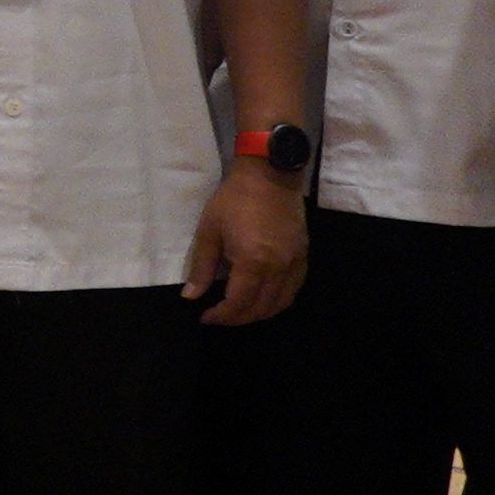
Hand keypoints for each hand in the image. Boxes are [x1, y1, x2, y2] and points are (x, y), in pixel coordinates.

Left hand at [185, 161, 309, 326]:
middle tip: (219, 316)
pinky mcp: (304, 257)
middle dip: (238, 318)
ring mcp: (295, 264)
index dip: (221, 316)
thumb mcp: (209, 231)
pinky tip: (263, 299)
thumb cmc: (234, 200)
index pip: (238, 303)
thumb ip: (202, 267)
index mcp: (253, 262)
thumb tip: (190, 296)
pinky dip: (278, 301)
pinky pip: (293, 290)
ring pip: (280, 303)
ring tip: (238, 312)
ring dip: (259, 314)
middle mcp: (278, 268)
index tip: (205, 317)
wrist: (270, 176)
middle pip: (261, 308)